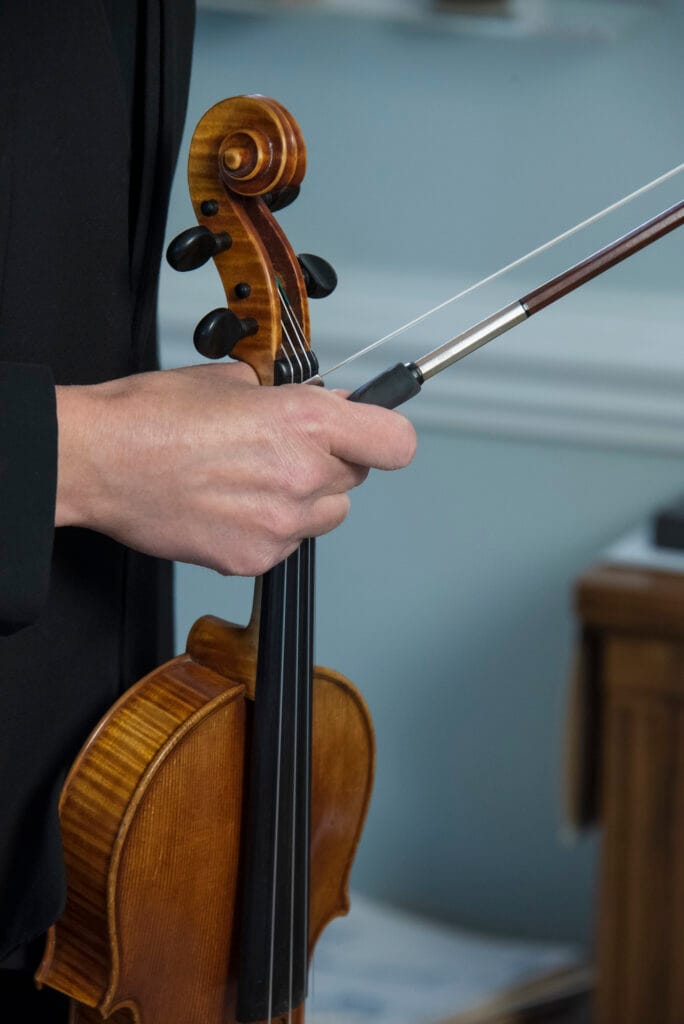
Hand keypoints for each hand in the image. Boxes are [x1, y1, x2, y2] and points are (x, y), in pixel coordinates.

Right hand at [55, 362, 415, 575]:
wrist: (99, 461)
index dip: (382, 436)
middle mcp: (302, 476)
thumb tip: (321, 407)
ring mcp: (280, 525)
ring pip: (325, 516)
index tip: (369, 434)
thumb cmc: (153, 414)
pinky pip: (287, 543)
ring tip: (250, 481)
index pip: (396, 443)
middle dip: (329, 463)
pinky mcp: (254, 558)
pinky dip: (268, 528)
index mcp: (305, 422)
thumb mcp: (232, 380)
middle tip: (281, 450)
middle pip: (355, 479)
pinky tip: (228, 507)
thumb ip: (290, 398)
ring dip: (304, 500)